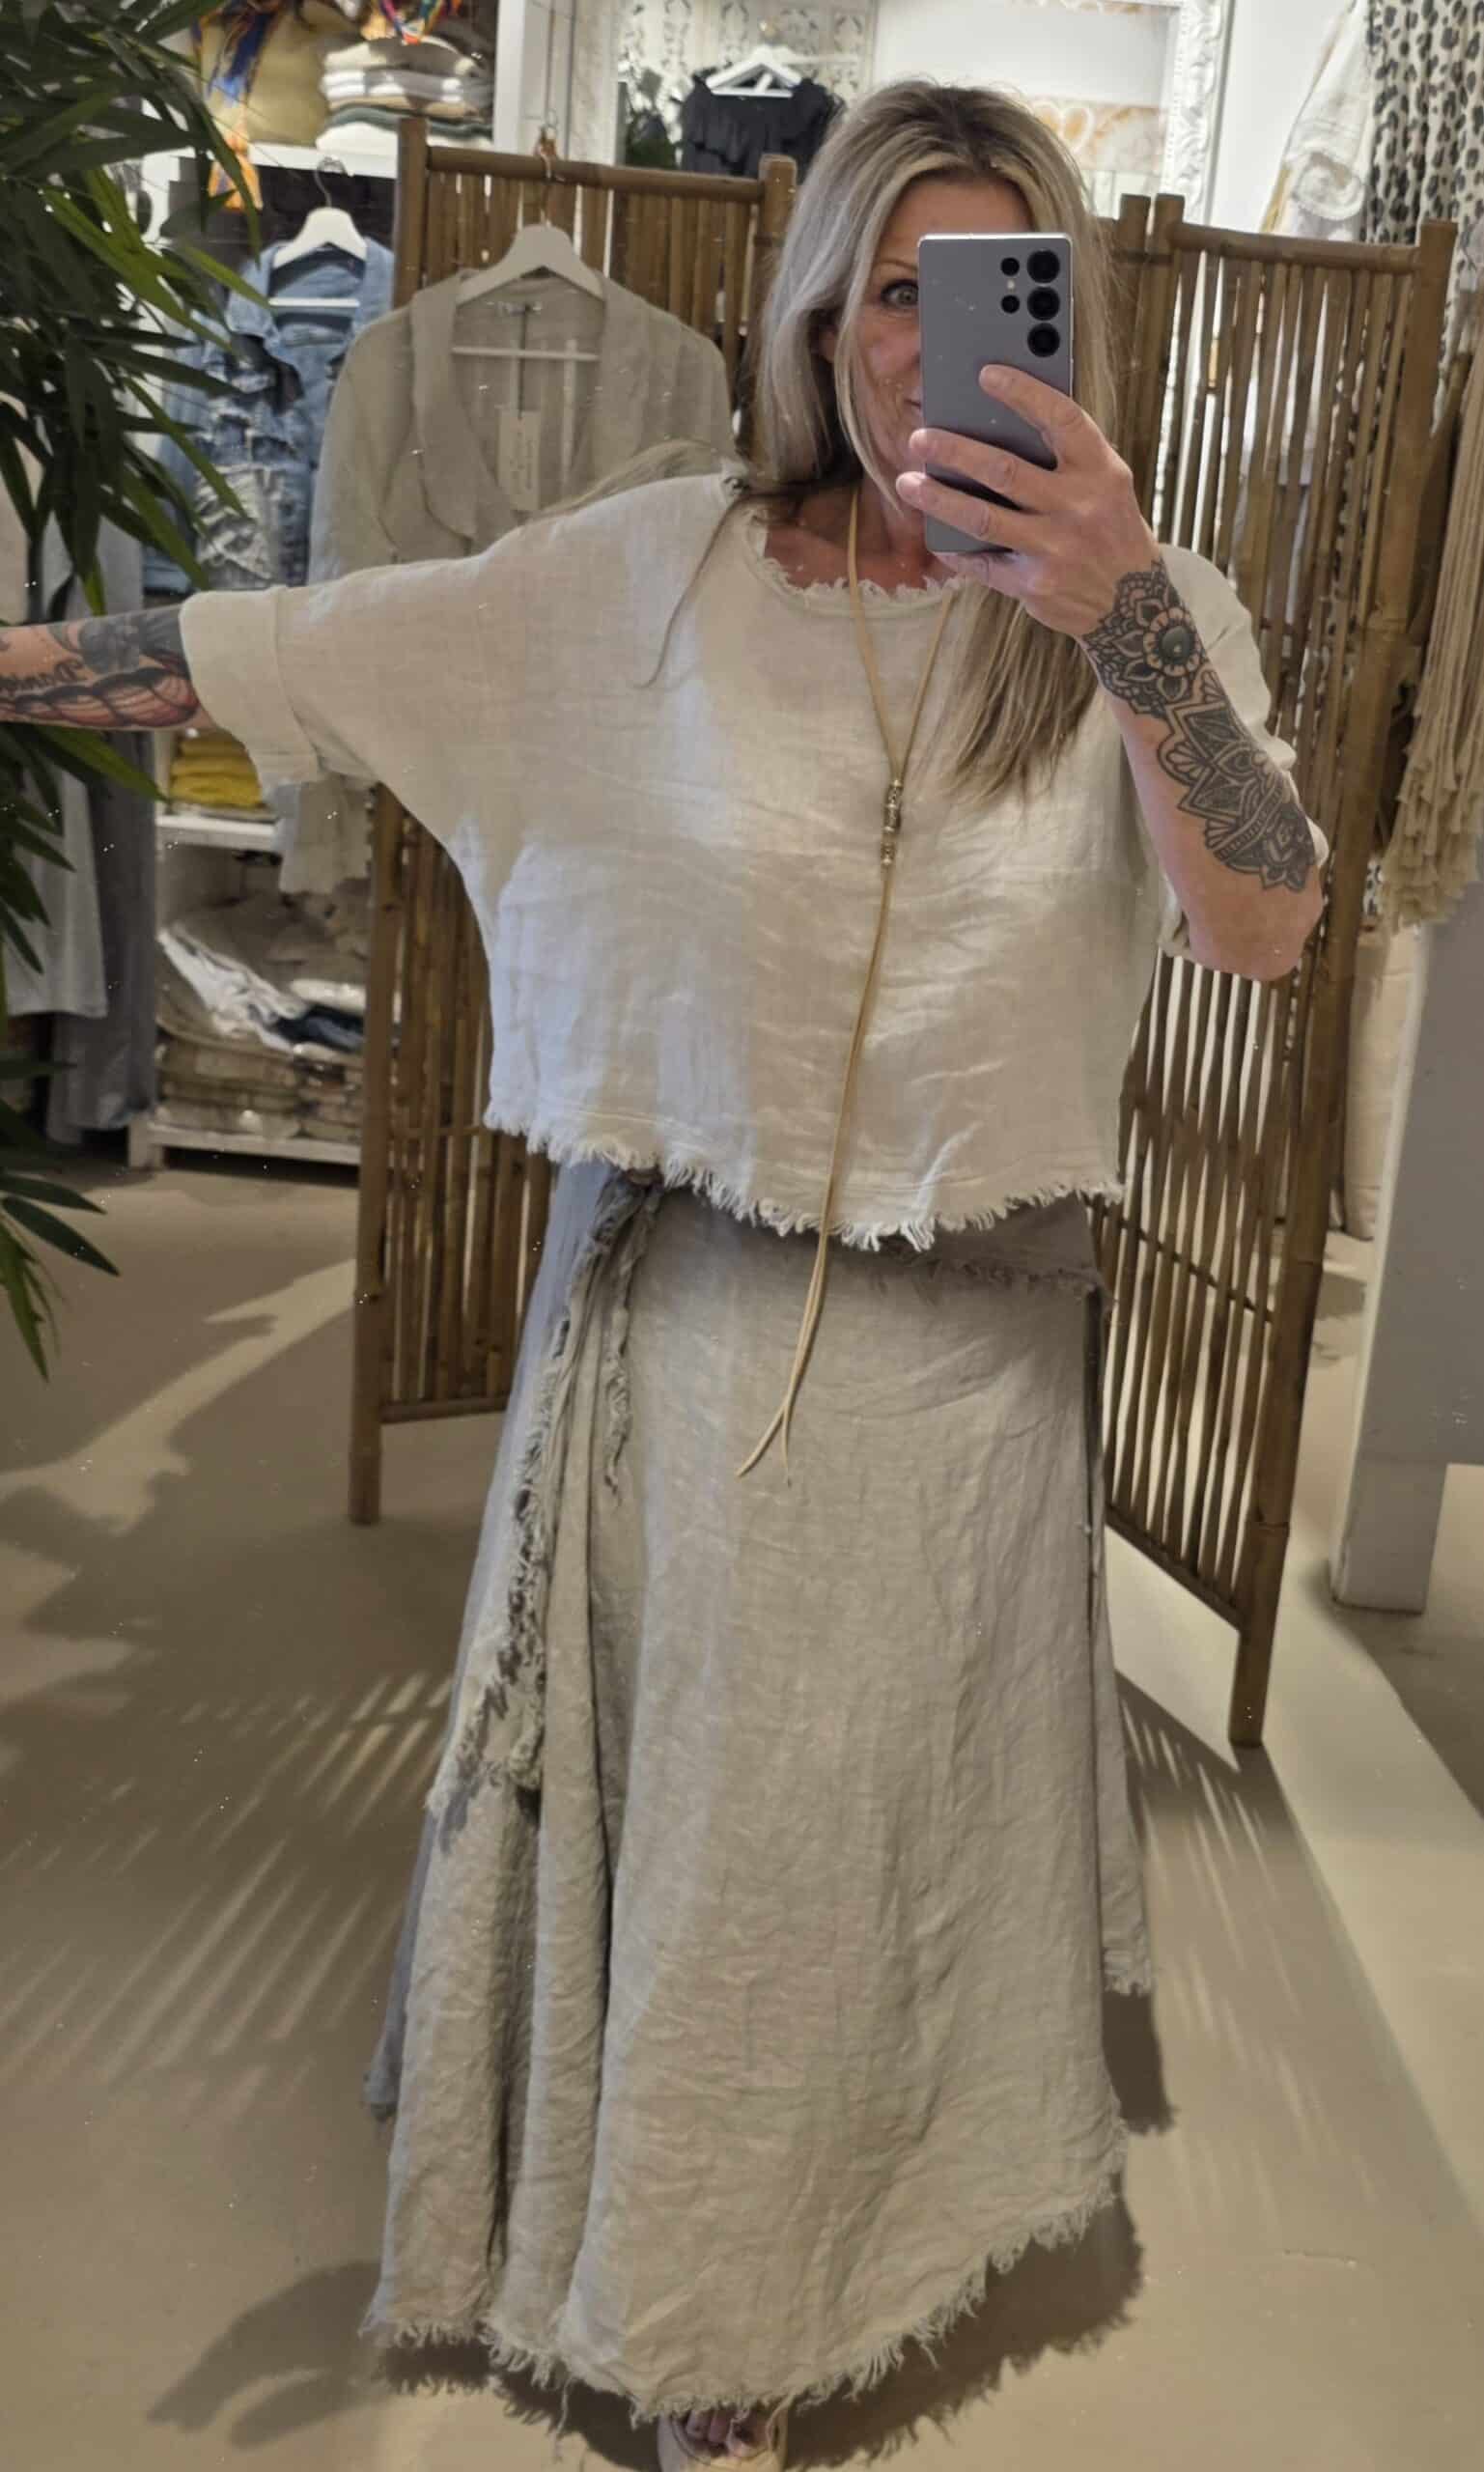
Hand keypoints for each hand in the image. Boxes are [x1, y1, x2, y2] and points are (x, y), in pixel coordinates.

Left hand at [896, 365, 1160, 640]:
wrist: (1133, 606)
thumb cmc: (1109, 529)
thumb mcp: (1106, 485)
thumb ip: (1067, 457)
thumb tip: (999, 423)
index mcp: (1100, 471)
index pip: (1061, 419)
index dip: (1024, 393)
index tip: (986, 374)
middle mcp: (1078, 507)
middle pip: (1005, 470)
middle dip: (955, 452)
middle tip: (919, 439)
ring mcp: (1055, 549)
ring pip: (983, 518)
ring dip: (939, 499)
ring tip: (908, 483)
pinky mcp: (1035, 585)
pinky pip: (983, 563)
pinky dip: (955, 547)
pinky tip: (935, 533)